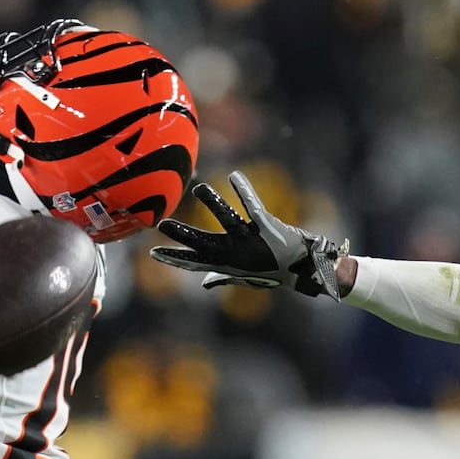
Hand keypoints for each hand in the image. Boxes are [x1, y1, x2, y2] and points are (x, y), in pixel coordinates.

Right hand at [150, 172, 348, 296]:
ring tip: (199, 189)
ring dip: (212, 203)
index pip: (195, 261)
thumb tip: (205, 283)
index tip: (155, 252)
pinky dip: (244, 190)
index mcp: (227, 264)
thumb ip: (222, 277)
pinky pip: (252, 204)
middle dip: (182, 234)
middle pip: (203, 242)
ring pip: (226, 218)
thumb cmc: (273, 272)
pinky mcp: (265, 225)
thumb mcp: (245, 277)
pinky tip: (234, 175)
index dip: (175, 258)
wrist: (304, 270)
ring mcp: (249, 238)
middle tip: (163, 224)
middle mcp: (235, 252)